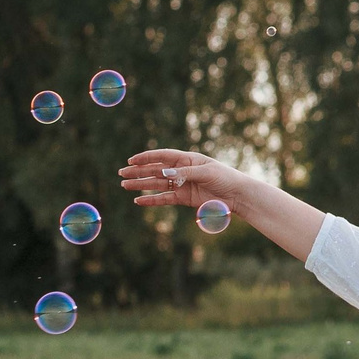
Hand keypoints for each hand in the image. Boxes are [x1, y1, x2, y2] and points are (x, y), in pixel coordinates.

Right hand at [117, 148, 251, 214]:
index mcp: (187, 159)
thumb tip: (164, 174)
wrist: (237, 195)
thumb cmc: (224, 178)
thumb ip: (184, 173)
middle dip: (138, 172)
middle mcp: (181, 171)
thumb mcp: (205, 172)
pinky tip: (138, 201)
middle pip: (155, 170)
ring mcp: (181, 185)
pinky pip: (163, 199)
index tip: (131, 161)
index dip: (146, 158)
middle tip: (122, 173)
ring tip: (125, 185)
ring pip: (156, 184)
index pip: (162, 157)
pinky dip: (151, 200)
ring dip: (140, 185)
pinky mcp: (183, 198)